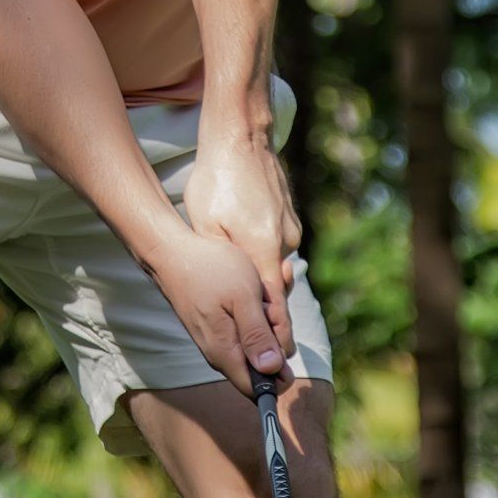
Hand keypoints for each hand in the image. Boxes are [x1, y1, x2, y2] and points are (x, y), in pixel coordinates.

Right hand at [144, 218, 292, 396]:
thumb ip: (257, 336)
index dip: (280, 372)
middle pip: (264, 362)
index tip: (280, 336)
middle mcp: (221, 353)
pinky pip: (248, 326)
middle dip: (276, 332)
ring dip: (267, 315)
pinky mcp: (219, 326)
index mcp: (226, 353)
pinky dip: (257, 307)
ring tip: (257, 289)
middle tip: (266, 301)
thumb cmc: (210, 270)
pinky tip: (253, 287)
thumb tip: (273, 371)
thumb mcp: (243, 297)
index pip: (259, 390)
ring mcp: (219, 339)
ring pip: (258, 340)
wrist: (173, 252)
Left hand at [181, 132, 299, 363]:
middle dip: (268, 318)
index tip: (275, 363)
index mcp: (262, 250)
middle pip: (277, 292)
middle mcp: (283, 242)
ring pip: (276, 268)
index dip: (274, 337)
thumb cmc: (216, 179)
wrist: (241, 134)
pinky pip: (276, 248)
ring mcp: (289, 228)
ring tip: (242, 299)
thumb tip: (235, 299)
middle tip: (258, 343)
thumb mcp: (207, 225)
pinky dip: (263, 259)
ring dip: (261, 284)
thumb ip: (222, 263)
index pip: (274, 308)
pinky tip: (244, 257)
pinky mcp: (289, 217)